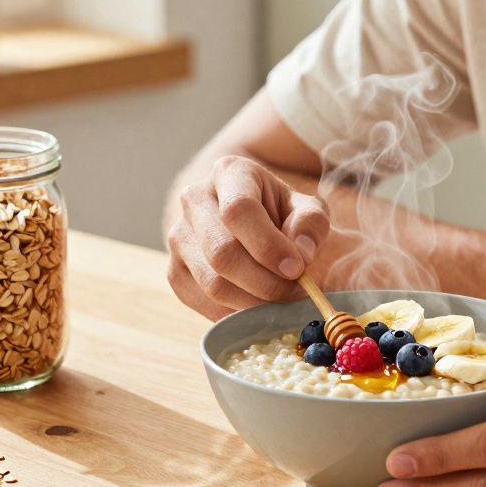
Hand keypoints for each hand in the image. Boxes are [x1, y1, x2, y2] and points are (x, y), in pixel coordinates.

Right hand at [167, 155, 329, 318]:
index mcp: (229, 173)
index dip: (268, 245)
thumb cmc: (284, 215)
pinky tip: (259, 306)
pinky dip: (236, 313)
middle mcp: (194, 199)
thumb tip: (299, 254)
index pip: (238, 210)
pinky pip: (203, 303)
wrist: (253, 224)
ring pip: (213, 283)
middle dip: (265, 282)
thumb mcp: (307, 209)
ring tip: (281, 300)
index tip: (297, 269)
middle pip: (222, 253)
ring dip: (254, 302)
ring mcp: (179, 237)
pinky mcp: (175, 271)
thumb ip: (310, 224)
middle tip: (296, 293)